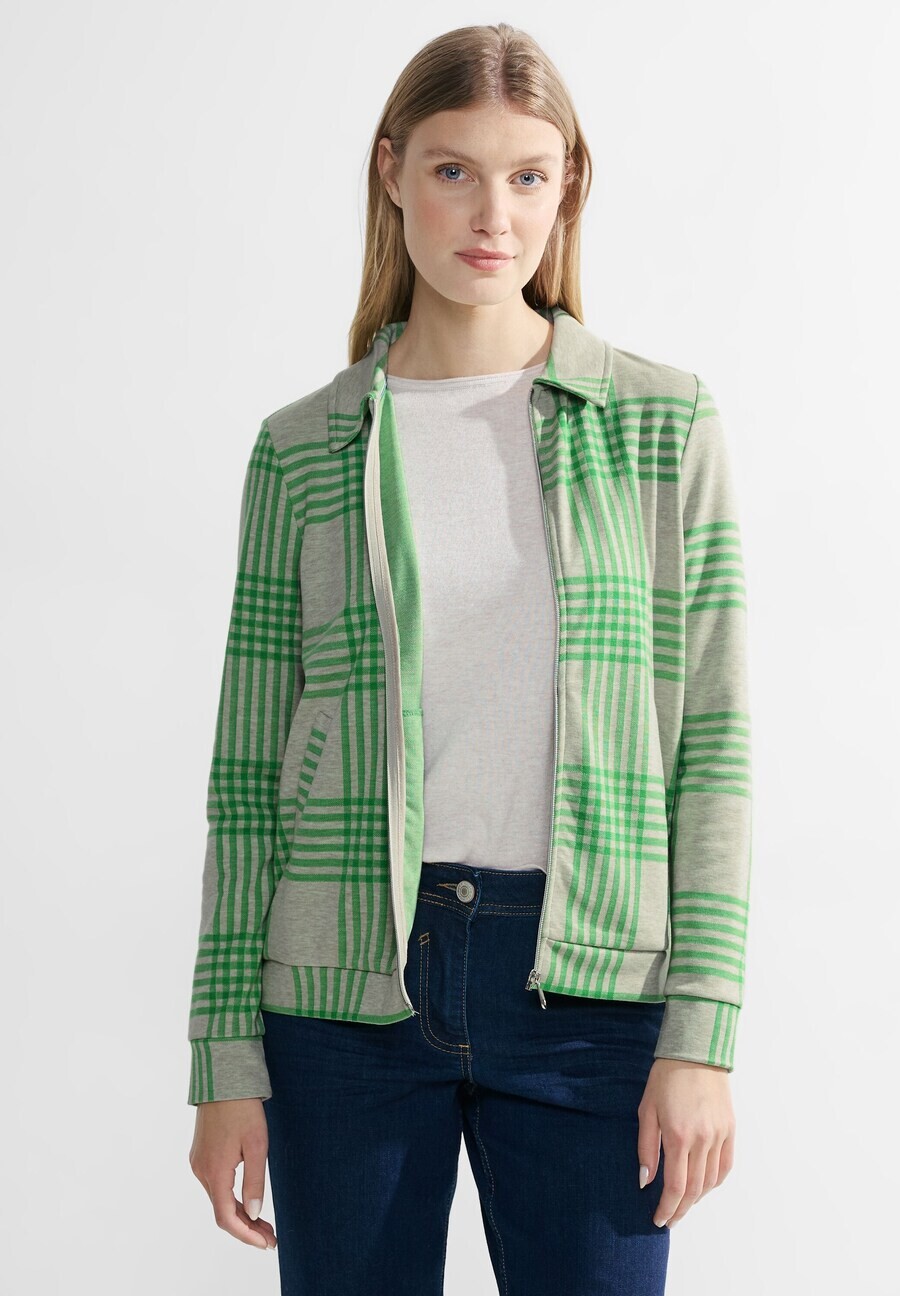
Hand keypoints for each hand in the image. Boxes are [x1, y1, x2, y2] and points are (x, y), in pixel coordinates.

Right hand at [189, 1097, 276, 1250]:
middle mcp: (201, 1171)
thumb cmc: (243, 1109)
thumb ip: (255, 1181)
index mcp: (214, 1172)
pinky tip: (247, 1200)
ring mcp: (199, 1163)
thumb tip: (255, 1213)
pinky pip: (215, 1185)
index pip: (227, 1218)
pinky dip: (231, 1198)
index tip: (266, 1243)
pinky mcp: (201, 1155)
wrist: (222, 1079)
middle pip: (222, 1211)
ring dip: (240, 1213)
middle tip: (271, 1236)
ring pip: (218, 1199)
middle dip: (247, 1227)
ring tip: (264, 1222)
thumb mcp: (257, 1145)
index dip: (246, 1235)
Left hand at [637, 1057, 734, 1228]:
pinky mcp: (730, 1130)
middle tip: (669, 1219)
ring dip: (697, 1199)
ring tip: (683, 1205)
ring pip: (711, 1181)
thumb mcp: (647, 1110)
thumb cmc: (665, 1078)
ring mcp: (719, 1136)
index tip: (658, 1219)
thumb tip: (646, 1181)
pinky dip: (715, 1182)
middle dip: (680, 1209)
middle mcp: (702, 1140)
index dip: (667, 1208)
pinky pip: (725, 1166)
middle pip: (694, 1189)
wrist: (696, 1052)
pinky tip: (703, 1187)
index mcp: (678, 1136)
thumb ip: (646, 1148)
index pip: (675, 1187)